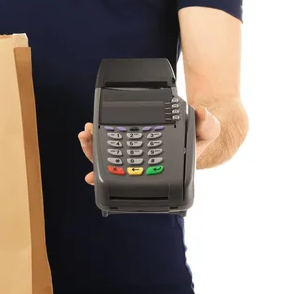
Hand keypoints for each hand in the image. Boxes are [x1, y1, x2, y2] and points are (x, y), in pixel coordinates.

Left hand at [78, 106, 220, 184]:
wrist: (195, 124)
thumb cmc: (197, 136)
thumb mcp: (207, 131)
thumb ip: (207, 126)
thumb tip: (202, 113)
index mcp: (154, 169)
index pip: (128, 179)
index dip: (109, 179)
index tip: (91, 176)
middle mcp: (140, 163)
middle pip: (111, 165)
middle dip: (93, 154)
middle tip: (86, 138)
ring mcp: (133, 150)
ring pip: (107, 152)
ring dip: (92, 145)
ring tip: (85, 132)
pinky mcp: (129, 137)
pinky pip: (109, 139)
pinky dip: (97, 136)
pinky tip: (90, 129)